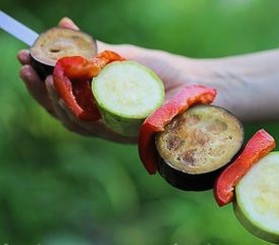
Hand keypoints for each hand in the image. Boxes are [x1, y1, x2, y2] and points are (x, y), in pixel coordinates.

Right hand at [17, 17, 226, 143]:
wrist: (193, 85)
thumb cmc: (162, 70)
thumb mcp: (124, 56)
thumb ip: (95, 51)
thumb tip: (65, 27)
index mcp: (99, 96)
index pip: (62, 92)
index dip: (40, 77)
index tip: (24, 57)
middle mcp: (101, 114)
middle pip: (60, 108)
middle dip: (39, 89)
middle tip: (24, 68)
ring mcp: (110, 126)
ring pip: (71, 120)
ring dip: (52, 100)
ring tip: (42, 77)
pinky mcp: (122, 134)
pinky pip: (92, 127)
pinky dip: (74, 111)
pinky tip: (64, 93)